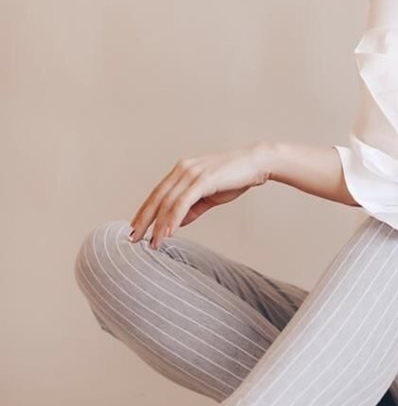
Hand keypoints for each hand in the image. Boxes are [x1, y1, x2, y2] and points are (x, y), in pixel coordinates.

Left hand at [128, 142, 271, 249]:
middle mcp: (182, 170)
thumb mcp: (208, 195)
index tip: (136, 228)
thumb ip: (192, 208)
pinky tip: (169, 231)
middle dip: (143, 219)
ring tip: (153, 242)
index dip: (144, 211)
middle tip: (133, 238)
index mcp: (181, 171)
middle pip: (156, 198)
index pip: (157, 194)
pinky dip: (174, 219)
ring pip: (168, 202)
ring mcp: (192, 173)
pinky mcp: (203, 180)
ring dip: (158, 225)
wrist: (256, 163)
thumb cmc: (235, 177)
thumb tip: (177, 223)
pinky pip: (183, 203)